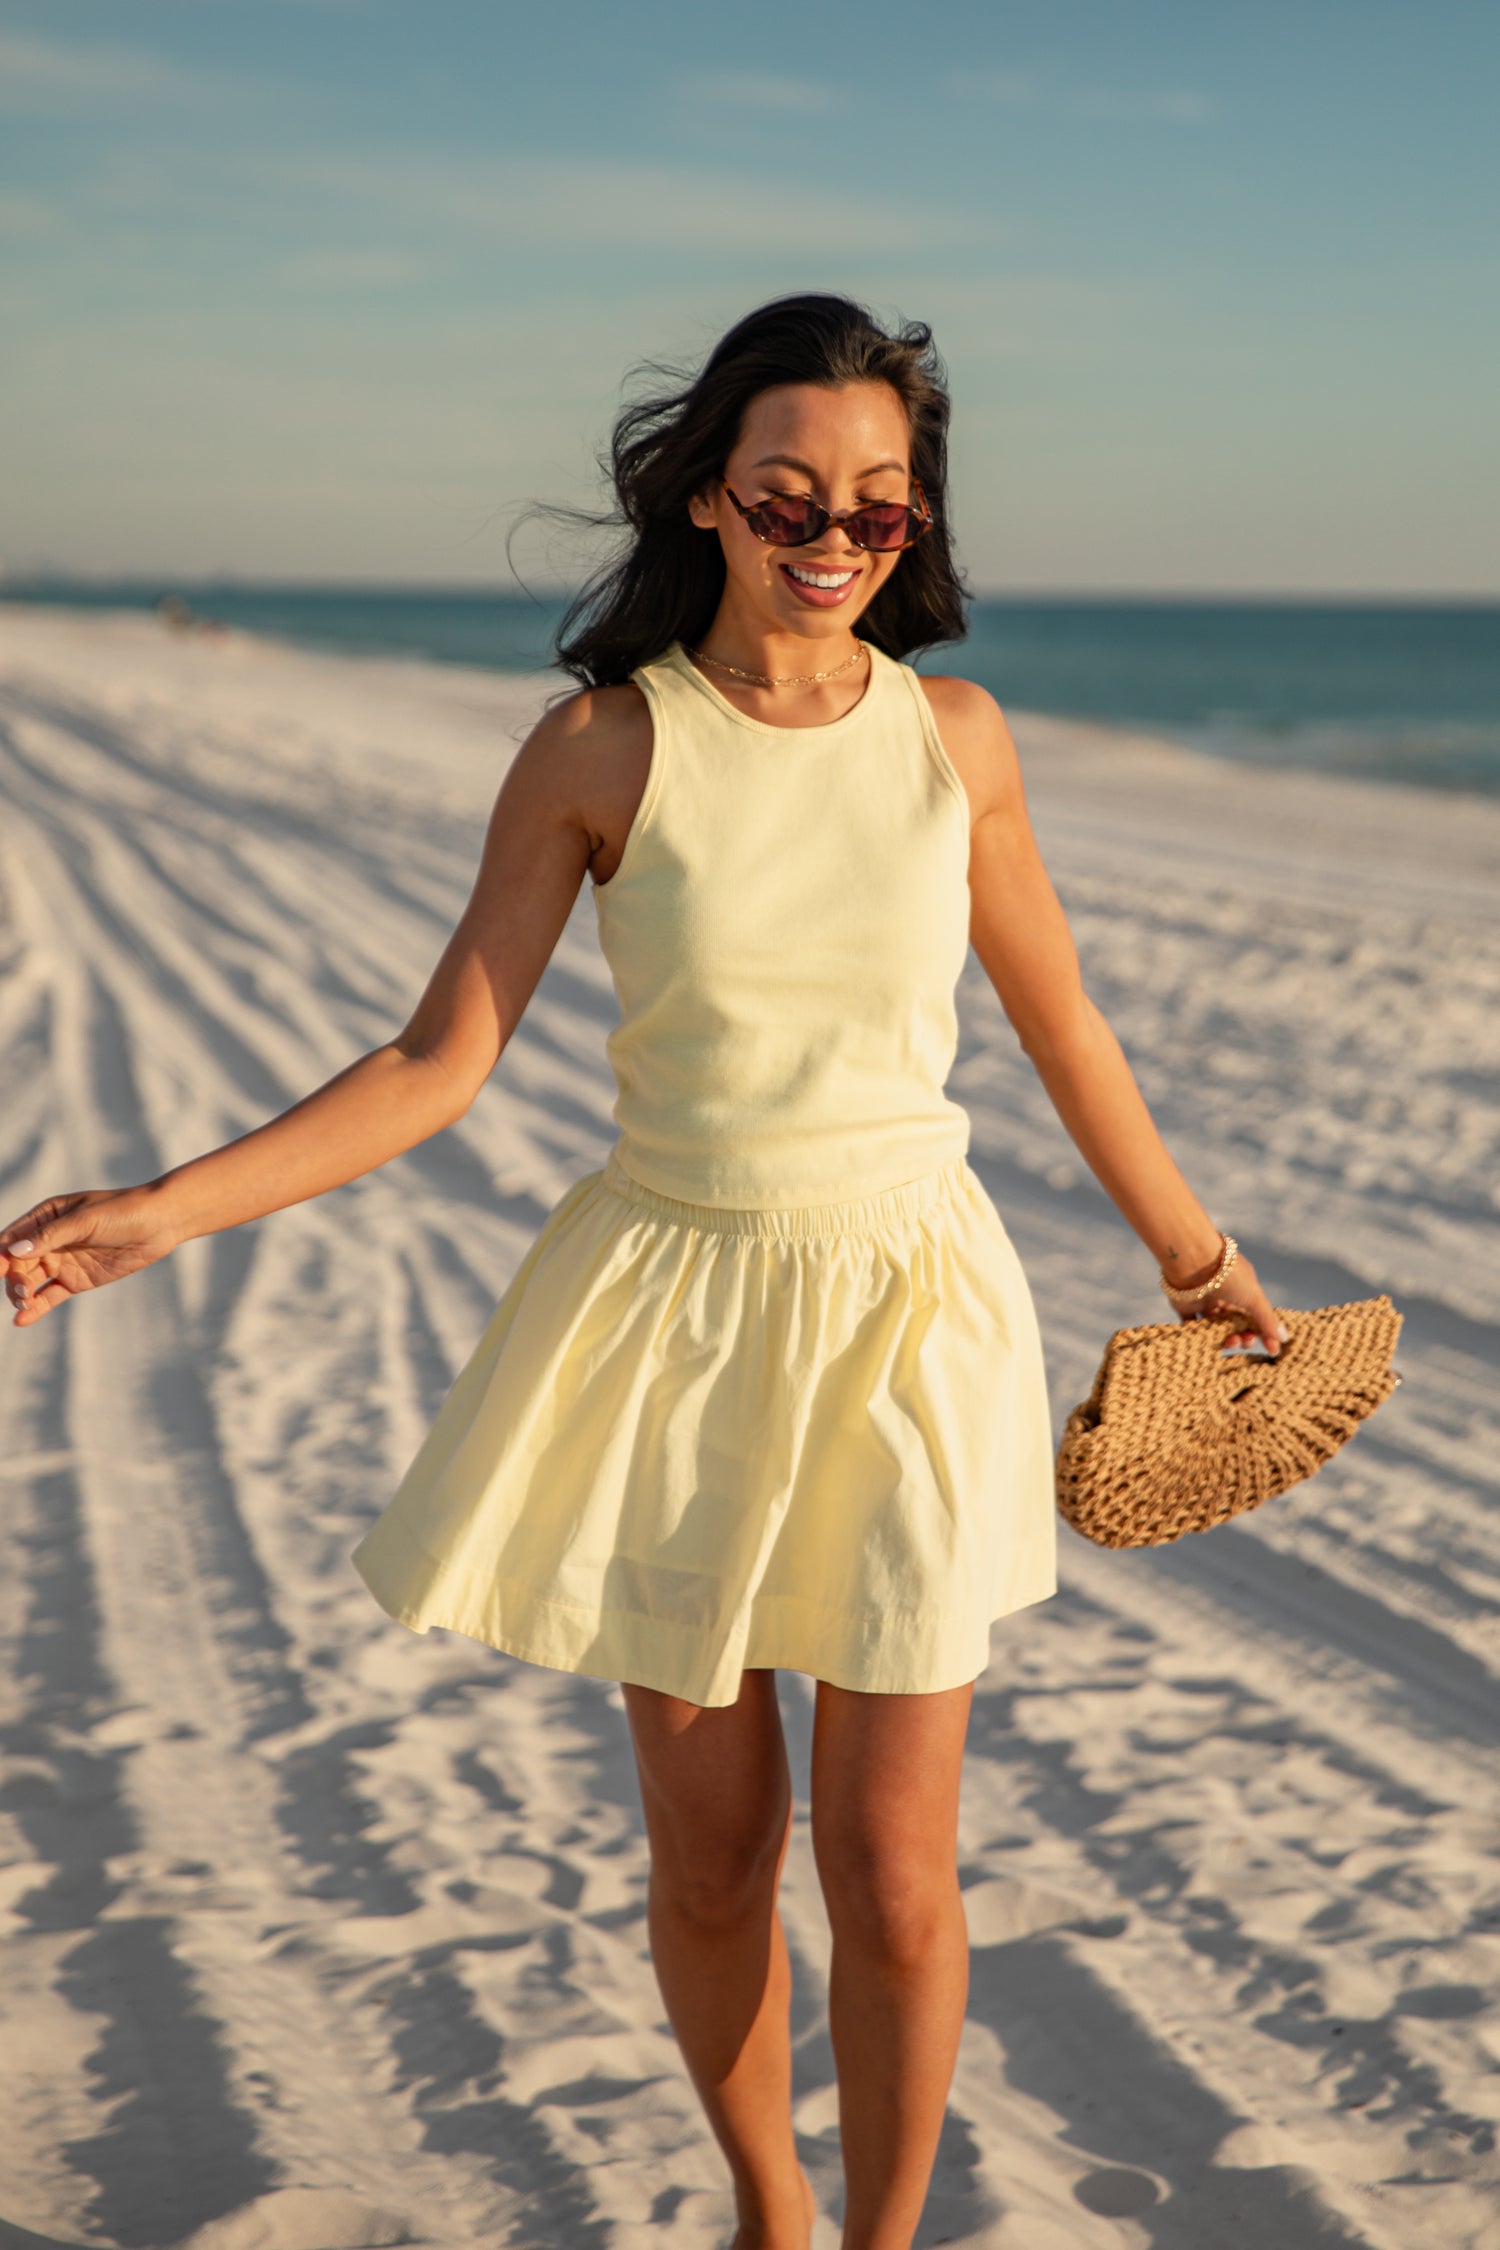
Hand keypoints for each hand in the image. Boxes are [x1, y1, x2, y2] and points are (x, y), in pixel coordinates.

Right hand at [1, 1189, 177, 1327]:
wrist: (160, 1223)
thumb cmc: (123, 1211)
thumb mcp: (86, 1220)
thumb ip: (51, 1236)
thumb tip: (13, 1251)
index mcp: (46, 1216)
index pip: (11, 1238)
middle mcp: (49, 1239)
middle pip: (18, 1263)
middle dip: (14, 1279)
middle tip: (22, 1293)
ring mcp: (62, 1261)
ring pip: (31, 1281)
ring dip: (21, 1294)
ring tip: (23, 1305)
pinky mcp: (77, 1280)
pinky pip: (50, 1295)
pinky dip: (36, 1308)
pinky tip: (21, 1319)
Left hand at [1172, 1246, 1285, 1356]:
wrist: (1193, 1262)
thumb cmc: (1229, 1276)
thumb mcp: (1254, 1297)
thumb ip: (1267, 1320)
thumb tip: (1284, 1339)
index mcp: (1243, 1288)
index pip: (1255, 1315)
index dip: (1264, 1332)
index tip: (1272, 1350)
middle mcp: (1224, 1294)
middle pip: (1236, 1324)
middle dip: (1244, 1337)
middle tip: (1243, 1341)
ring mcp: (1205, 1300)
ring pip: (1217, 1328)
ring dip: (1225, 1339)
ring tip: (1229, 1342)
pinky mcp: (1185, 1306)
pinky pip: (1193, 1326)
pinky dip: (1200, 1336)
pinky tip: (1209, 1343)